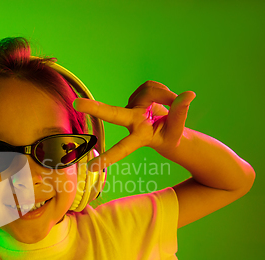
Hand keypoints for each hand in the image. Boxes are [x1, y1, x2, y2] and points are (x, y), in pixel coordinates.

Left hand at [72, 80, 195, 170]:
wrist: (170, 130)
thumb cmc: (172, 136)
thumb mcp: (179, 130)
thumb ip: (181, 113)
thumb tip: (188, 95)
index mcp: (139, 137)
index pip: (123, 148)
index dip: (109, 156)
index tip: (92, 166)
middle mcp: (131, 121)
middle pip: (113, 113)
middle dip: (95, 108)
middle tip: (76, 103)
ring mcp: (131, 107)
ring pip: (149, 91)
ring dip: (165, 95)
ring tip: (173, 103)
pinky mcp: (136, 96)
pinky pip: (151, 86)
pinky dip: (163, 91)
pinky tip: (165, 99)